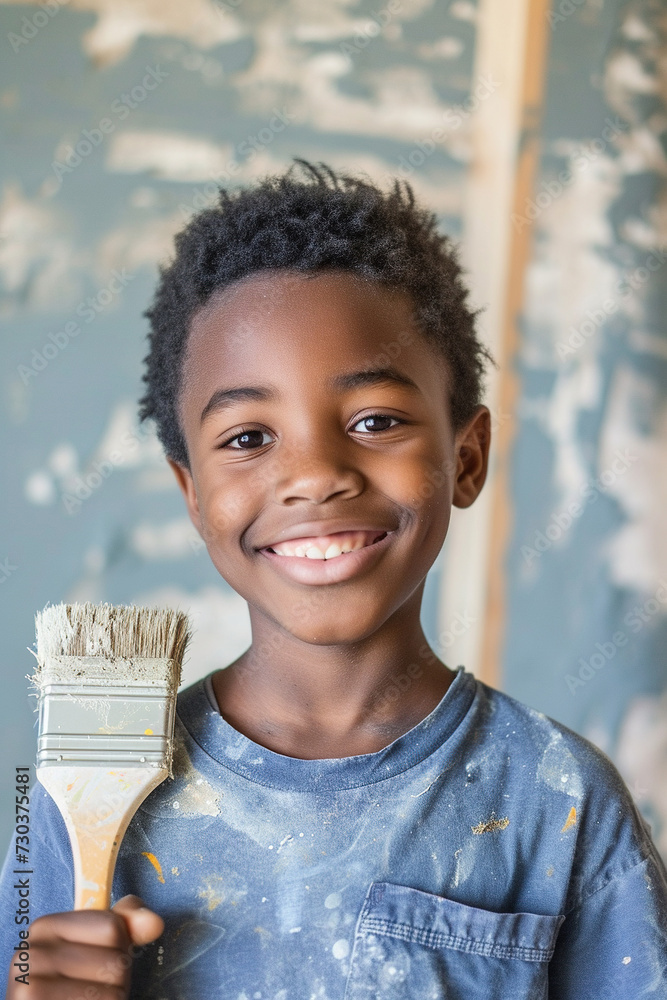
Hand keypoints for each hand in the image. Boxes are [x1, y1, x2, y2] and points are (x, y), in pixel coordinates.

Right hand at [6, 895, 163, 997]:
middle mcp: (30, 955)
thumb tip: (154, 922)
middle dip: (116, 981)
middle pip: (115, 961)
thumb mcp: (96, 948)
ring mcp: (30, 988)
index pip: (112, 926)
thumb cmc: (73, 987)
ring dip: (111, 999)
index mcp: (44, 929)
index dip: (118, 947)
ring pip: (113, 991)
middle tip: (91, 989)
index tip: (95, 962)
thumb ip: (124, 926)